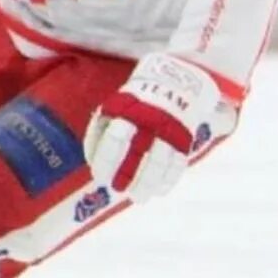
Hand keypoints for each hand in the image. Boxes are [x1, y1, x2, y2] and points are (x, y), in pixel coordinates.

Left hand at [85, 53, 216, 202]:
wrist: (178, 79)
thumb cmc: (137, 98)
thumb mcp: (116, 103)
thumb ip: (102, 127)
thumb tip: (91, 158)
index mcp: (129, 108)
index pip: (115, 137)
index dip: (106, 160)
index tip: (99, 176)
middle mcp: (151, 119)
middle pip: (139, 153)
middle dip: (127, 175)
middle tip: (118, 190)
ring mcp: (171, 128)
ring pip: (160, 163)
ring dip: (148, 184)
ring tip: (139, 197)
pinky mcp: (186, 137)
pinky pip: (179, 163)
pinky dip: (169, 180)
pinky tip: (159, 191)